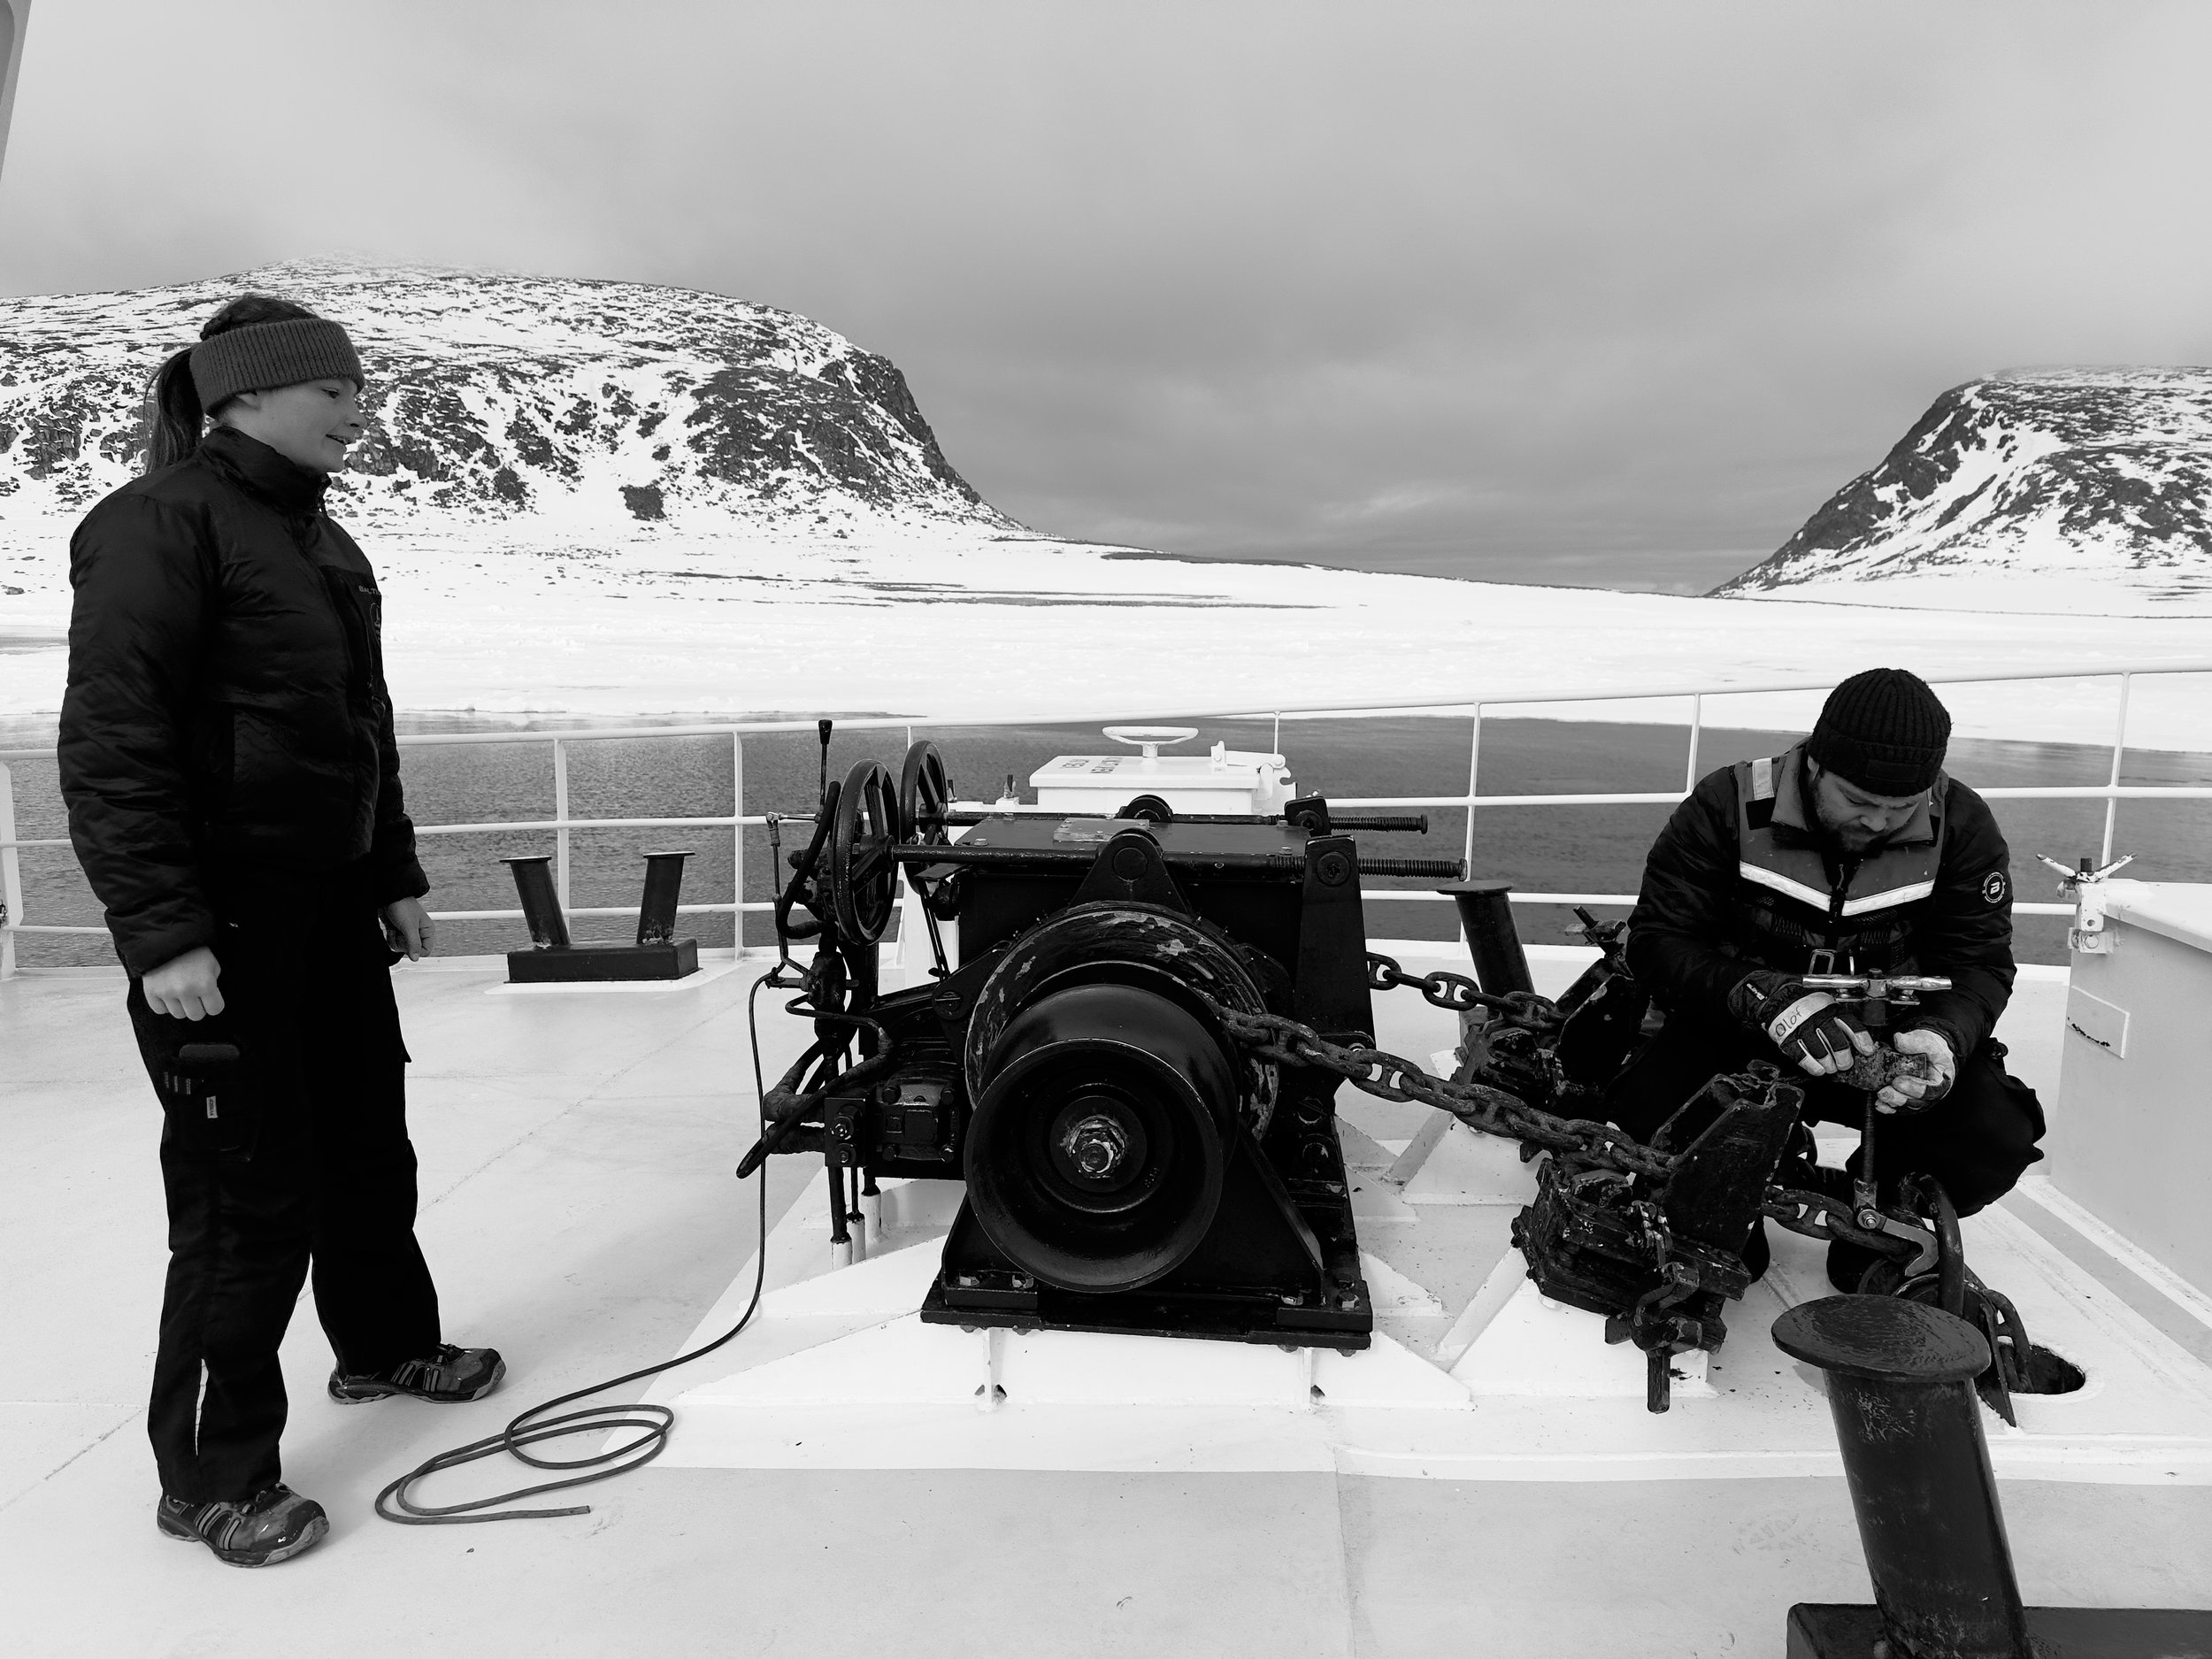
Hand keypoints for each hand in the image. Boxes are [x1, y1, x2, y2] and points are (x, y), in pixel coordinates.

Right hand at [143, 946, 223, 1019]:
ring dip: (181, 1005)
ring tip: (180, 990)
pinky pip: (160, 1010)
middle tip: (195, 994)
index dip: (214, 1003)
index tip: (210, 997)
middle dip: (198, 1006)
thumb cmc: (193, 951)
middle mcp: (186, 991)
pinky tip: (167, 992)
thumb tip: (208, 1000)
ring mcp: (167, 993)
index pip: (215, 1009)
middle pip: (196, 1016)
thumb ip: (213, 984)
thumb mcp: (212, 965)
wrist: (165, 938)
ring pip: (178, 1014)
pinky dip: (164, 1004)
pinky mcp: (151, 992)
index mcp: (205, 984)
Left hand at [383, 896, 433, 960]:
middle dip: (403, 943)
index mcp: (427, 931)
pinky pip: (393, 943)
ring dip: (395, 940)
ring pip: (401, 948)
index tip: (409, 941)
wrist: (388, 897)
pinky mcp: (397, 932)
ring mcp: (407, 933)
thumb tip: (416, 959)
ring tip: (395, 928)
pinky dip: (390, 938)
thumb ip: (413, 944)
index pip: (424, 951)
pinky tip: (390, 929)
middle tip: (402, 931)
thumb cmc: (402, 906)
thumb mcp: (409, 926)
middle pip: (411, 950)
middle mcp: (418, 933)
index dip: (415, 950)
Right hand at [1755, 982, 1874, 1077]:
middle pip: (1836, 1042)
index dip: (1861, 1039)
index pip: (1850, 1025)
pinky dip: (1811, 1065)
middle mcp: (1817, 1017)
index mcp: (1830, 1009)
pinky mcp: (1787, 1038)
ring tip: (1831, 1067)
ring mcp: (1801, 1028)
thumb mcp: (1829, 1007)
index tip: (1868, 1051)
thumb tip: (1862, 1045)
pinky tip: (1818, 1069)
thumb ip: (1843, 1024)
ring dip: (1828, 1064)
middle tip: (1845, 1064)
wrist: (1779, 998)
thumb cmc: (1809, 1007)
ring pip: (1820, 1052)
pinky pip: (1801, 1055)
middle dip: (1844, 1058)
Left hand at [1876, 1027, 1954, 1112]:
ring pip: (1907, 1106)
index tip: (1898, 1081)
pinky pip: (1899, 1107)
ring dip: (1892, 1103)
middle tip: (1884, 1092)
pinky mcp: (1907, 1099)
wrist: (1927, 1052)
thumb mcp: (1926, 1040)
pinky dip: (1888, 1108)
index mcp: (1942, 1080)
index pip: (1932, 1089)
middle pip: (1918, 1102)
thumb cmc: (1930, 1048)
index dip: (1916, 1088)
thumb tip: (1898, 1040)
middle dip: (1900, 1099)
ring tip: (1880, 1096)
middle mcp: (1932, 1093)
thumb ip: (1914, 1041)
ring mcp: (1920, 1098)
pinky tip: (1879, 1104)